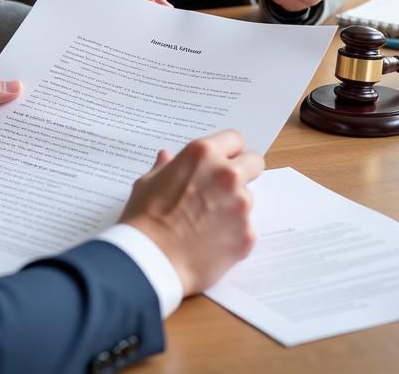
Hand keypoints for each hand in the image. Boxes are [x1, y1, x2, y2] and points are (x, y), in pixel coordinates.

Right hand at [122, 130, 262, 294]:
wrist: (152, 260)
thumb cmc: (144, 218)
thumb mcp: (147, 183)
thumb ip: (166, 167)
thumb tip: (166, 158)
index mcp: (202, 155)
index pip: (234, 139)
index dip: (229, 150)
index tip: (223, 160)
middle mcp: (227, 175)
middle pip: (254, 163)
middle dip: (244, 172)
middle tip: (223, 188)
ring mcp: (241, 205)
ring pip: (248, 198)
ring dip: (234, 206)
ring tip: (207, 222)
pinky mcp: (248, 235)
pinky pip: (245, 228)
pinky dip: (232, 234)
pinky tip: (210, 242)